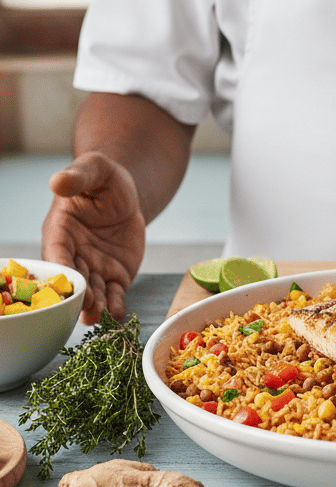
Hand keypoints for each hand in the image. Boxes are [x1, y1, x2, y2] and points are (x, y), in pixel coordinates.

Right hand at [42, 151, 145, 323]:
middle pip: (73, 279)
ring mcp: (94, 267)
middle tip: (86, 308)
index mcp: (60, 230)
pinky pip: (114, 293)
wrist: (126, 194)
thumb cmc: (103, 178)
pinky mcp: (114, 275)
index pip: (57, 253)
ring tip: (99, 317)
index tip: (68, 282)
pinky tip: (119, 315)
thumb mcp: (94, 169)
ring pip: (92, 291)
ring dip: (94, 306)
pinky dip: (115, 305)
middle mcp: (74, 253)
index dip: (62, 268)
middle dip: (78, 295)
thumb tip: (58, 181)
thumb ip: (78, 177)